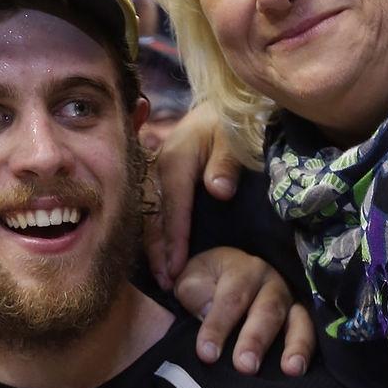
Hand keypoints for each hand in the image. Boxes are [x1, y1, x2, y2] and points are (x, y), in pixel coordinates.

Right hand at [153, 103, 244, 284]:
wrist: (225, 103)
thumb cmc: (234, 121)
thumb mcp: (236, 136)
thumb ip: (227, 162)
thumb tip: (218, 191)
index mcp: (176, 159)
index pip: (174, 207)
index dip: (176, 240)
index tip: (178, 267)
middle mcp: (161, 170)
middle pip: (155, 218)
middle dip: (159, 253)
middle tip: (168, 283)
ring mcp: (159, 176)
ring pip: (151, 219)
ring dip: (155, 250)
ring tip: (163, 278)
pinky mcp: (163, 181)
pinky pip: (155, 213)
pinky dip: (157, 238)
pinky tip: (161, 258)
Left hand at [174, 247, 315, 376]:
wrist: (225, 277)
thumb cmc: (206, 284)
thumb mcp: (191, 281)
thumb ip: (194, 294)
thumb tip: (207, 311)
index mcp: (242, 269)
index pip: (232, 299)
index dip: (219, 327)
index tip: (207, 353)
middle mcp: (272, 283)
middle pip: (267, 310)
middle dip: (256, 339)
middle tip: (245, 365)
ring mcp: (291, 301)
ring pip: (298, 320)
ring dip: (296, 346)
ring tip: (291, 368)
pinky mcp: (302, 319)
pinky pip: (313, 333)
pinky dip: (310, 351)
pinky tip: (302, 369)